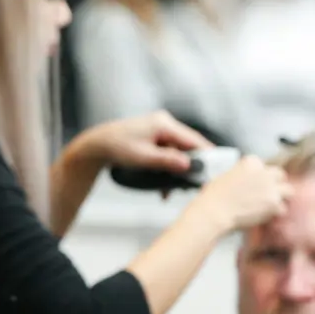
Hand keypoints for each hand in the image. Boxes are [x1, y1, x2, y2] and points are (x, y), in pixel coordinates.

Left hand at [77, 111, 212, 174]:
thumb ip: (167, 161)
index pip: (193, 139)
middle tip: (195, 185)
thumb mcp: (143, 158)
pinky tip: (164, 187)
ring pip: (178, 153)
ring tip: (175, 190)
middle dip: (191, 167)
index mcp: (163, 124)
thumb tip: (189, 165)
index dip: (206, 155)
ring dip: (177, 171)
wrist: (97, 145)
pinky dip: (168, 168)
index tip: (218, 169)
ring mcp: (159, 130)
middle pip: (187, 147)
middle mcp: (164, 124)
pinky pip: (168, 154)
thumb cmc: (116, 147)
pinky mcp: (154, 139)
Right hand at [194, 155, 291, 232]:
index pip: (264, 165)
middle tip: (267, 193)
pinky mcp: (274, 203)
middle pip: (280, 175)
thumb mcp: (225, 176)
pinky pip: (282, 209)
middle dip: (275, 183)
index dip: (260, 175)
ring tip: (269, 205)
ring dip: (280, 197)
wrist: (214, 211)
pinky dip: (275, 213)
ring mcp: (271, 188)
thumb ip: (241, 175)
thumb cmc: (213, 196)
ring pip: (288, 191)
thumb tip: (246, 182)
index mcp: (251, 163)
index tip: (255, 182)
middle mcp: (263, 172)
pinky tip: (264, 216)